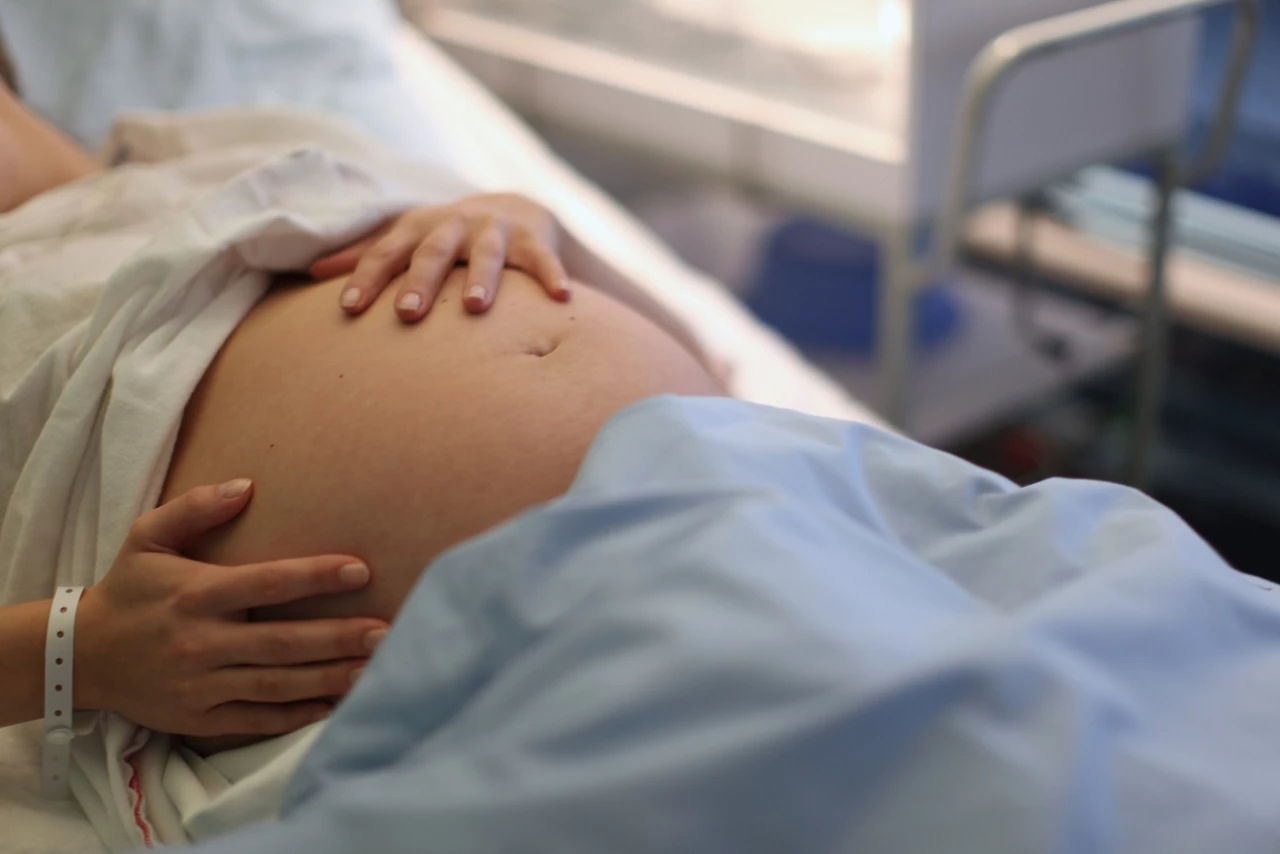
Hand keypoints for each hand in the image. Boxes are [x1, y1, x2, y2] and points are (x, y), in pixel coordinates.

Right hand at [75, 479, 387, 736]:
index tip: (360, 570)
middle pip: (283, 642)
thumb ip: (196, 507)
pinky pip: (258, 719)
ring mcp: (201, 684)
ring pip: (278, 685)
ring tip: (378, 669)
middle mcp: (201, 641)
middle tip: (388, 632)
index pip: (267, 582)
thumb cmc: (129, 589)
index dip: (316, 576)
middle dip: (339, 638)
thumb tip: (247, 486)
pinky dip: (299, 715)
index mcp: (196, 593)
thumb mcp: (148, 536)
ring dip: (331, 678)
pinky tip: (337, 705)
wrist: (80, 657)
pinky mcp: (200, 718)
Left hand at [310, 193, 571, 320]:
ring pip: (487, 255)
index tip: (349, 309)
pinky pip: (543, 259)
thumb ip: (366, 254)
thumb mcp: (408, 238)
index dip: (366, 278)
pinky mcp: (532, 238)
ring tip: (476, 307)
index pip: (386, 252)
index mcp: (418, 228)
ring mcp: (495, 230)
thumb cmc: (447, 235)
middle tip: (407, 313)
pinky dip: (552, 275)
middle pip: (434, 253)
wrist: (514, 207)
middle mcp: (454, 225)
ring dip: (482, 279)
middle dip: (421, 282)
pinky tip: (563, 297)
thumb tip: (310, 273)